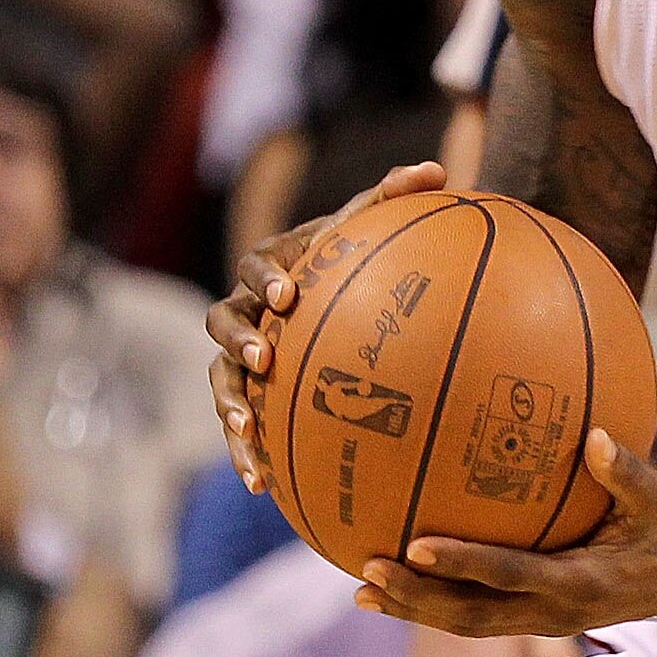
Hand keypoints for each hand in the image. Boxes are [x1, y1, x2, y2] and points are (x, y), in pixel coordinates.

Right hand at [206, 161, 448, 492]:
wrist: (337, 295)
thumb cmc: (355, 257)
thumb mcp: (371, 227)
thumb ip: (395, 197)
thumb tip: (437, 171)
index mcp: (271, 267)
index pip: (255, 266)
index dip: (264, 279)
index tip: (286, 295)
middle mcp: (246, 310)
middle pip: (221, 322)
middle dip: (238, 340)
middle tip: (262, 358)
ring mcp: (241, 354)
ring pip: (219, 378)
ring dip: (229, 404)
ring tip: (248, 431)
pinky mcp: (248, 395)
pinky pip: (238, 424)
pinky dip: (246, 452)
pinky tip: (263, 486)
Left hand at [358, 430, 656, 636]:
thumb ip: (626, 472)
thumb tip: (593, 435)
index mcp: (583, 583)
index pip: (510, 575)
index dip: (461, 563)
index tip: (415, 543)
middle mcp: (556, 612)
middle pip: (473, 616)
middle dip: (418, 598)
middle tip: (367, 573)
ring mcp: (544, 621)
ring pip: (468, 624)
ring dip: (416, 609)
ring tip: (363, 591)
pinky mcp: (536, 618)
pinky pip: (479, 615)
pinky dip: (437, 604)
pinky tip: (400, 585)